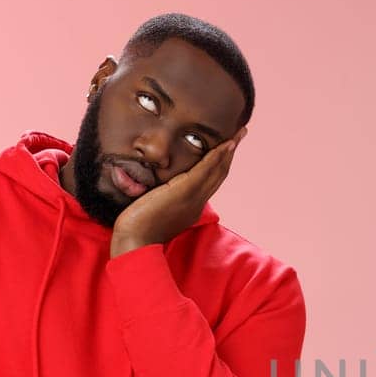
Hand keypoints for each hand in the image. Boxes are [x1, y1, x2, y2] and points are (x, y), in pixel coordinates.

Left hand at [110, 126, 247, 256]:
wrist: (135, 242)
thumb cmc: (138, 228)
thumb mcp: (153, 209)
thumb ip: (159, 197)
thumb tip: (151, 186)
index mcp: (192, 206)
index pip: (210, 181)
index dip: (220, 164)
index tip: (226, 149)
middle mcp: (198, 202)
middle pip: (219, 174)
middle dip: (230, 154)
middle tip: (240, 135)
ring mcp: (194, 198)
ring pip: (217, 171)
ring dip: (229, 151)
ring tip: (238, 134)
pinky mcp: (185, 192)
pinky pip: (205, 171)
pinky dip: (217, 157)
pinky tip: (224, 145)